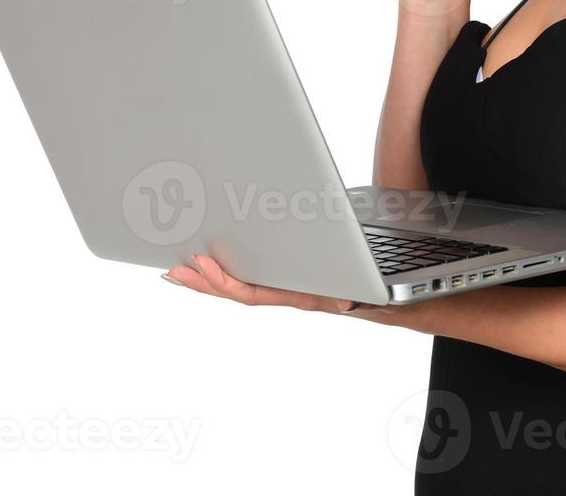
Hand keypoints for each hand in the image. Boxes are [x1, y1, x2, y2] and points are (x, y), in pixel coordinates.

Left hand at [163, 255, 392, 317]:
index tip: (203, 266)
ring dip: (208, 278)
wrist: (391, 302)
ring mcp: (287, 286)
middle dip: (204, 281)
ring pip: (240, 284)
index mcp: (302, 296)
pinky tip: (209, 263)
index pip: (256, 293)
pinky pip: (252, 276)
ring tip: (179, 268)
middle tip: (174, 269)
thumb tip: (345, 303)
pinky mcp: (288, 275)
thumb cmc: (377, 294)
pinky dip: (228, 271)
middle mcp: (289, 293)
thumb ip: (353, 295)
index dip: (227, 282)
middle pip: (238, 290)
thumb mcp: (366, 292)